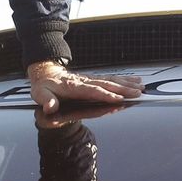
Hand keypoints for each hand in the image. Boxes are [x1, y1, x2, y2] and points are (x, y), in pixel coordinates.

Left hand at [26, 61, 143, 116]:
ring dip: (126, 83)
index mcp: (74, 87)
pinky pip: (110, 79)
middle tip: (138, 92)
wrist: (45, 73)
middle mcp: (85, 81)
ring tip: (141, 86)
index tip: (120, 99)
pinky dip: (123, 79)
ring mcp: (90, 79)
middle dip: (123, 89)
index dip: (106, 96)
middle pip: (107, 85)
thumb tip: (50, 107)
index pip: (93, 91)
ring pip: (111, 80)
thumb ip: (46, 101)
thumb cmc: (43, 86)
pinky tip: (133, 80)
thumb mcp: (40, 94)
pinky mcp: (93, 79)